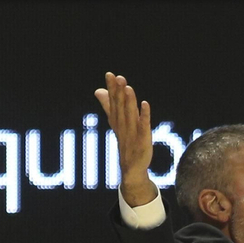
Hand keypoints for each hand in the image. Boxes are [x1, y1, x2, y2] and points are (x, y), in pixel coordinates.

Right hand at [93, 72, 156, 208]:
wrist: (131, 168)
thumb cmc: (125, 142)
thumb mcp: (116, 123)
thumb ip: (108, 106)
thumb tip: (98, 90)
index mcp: (117, 120)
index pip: (113, 102)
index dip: (111, 89)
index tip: (109, 74)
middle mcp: (123, 125)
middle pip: (120, 107)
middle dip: (118, 92)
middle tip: (117, 77)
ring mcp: (132, 133)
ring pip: (130, 115)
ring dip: (129, 101)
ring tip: (128, 87)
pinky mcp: (143, 140)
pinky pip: (143, 126)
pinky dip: (144, 115)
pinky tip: (145, 104)